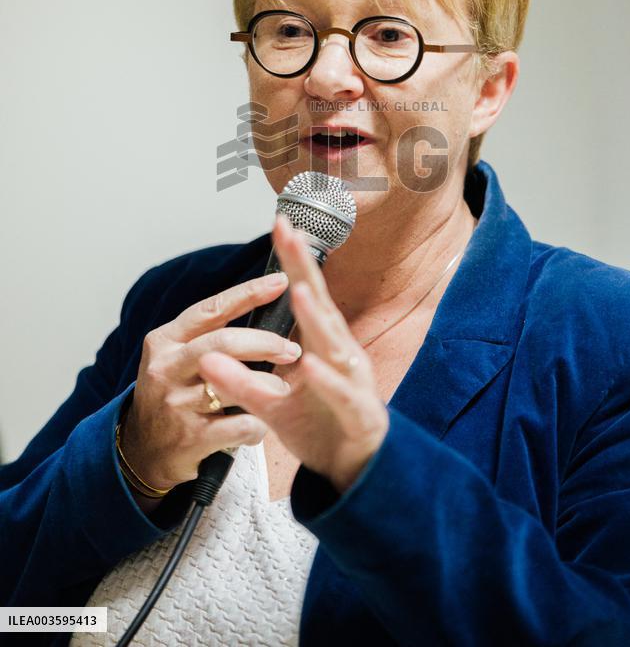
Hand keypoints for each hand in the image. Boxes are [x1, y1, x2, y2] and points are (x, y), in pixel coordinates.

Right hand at [121, 273, 301, 491]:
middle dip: (265, 342)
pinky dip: (258, 425)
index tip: (279, 282)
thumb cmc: (172, 394)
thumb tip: (262, 304)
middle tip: (292, 349)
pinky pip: (240, 425)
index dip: (248, 294)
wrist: (143, 450)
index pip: (211, 309)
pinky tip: (262, 424)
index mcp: (165, 341)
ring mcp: (176, 404)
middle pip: (223, 343)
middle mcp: (166, 368)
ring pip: (234, 385)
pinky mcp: (190, 438)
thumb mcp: (176, 357)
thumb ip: (208, 334)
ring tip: (283, 388)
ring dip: (268, 386)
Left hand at [199, 214, 389, 492]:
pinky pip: (338, 391)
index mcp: (320, 345)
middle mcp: (339, 353)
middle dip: (306, 269)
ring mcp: (351, 379)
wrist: (352, 469)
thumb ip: (241, 381)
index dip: (293, 262)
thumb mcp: (271, 403)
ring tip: (297, 289)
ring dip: (314, 317)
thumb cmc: (317, 426)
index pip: (304, 295)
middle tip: (291, 233)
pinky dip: (324, 377)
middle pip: (320, 304)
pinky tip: (309, 363)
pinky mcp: (357, 409)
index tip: (280, 226)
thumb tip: (206, 360)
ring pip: (332, 344)